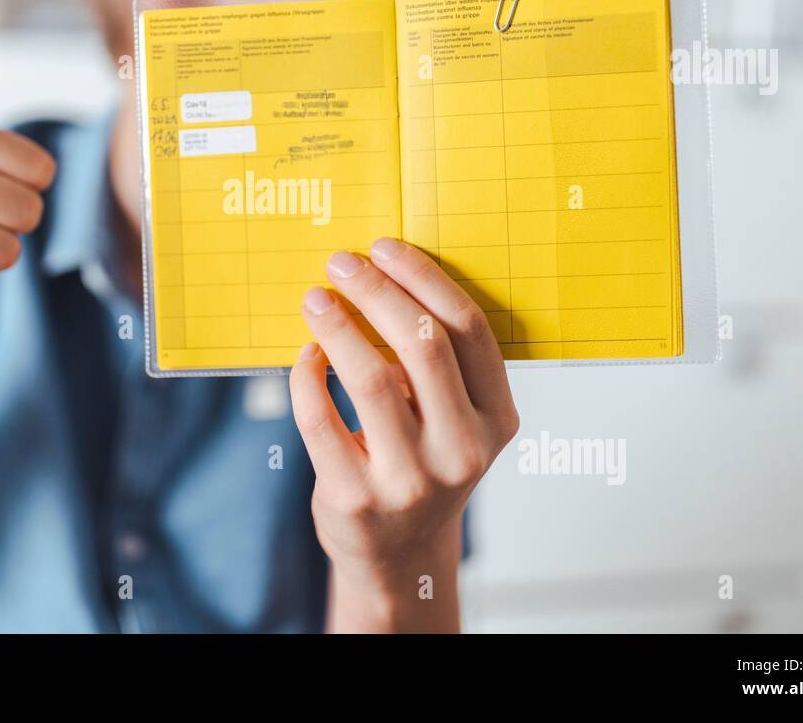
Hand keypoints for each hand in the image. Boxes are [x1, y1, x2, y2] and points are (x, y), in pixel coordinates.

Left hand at [289, 237, 518, 631]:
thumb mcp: (452, 419)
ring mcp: (410, 480)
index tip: (385, 247)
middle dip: (377, 291)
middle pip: (422, 345)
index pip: (468, 330)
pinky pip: (320, 418)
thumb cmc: (422, 463)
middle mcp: (462, 451)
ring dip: (337, 327)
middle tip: (342, 263)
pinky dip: (307, 376)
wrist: (398, 555)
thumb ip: (436, 362)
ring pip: (370, 379)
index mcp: (496, 419)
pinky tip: (307, 355)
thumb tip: (381, 273)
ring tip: (315, 299)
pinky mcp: (355, 499)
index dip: (423, 279)